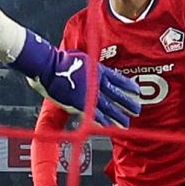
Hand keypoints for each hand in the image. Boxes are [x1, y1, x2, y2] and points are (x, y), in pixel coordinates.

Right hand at [10, 30, 142, 126]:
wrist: (47, 65)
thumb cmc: (57, 60)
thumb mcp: (79, 58)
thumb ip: (87, 66)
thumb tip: (88, 68)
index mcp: (96, 69)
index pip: (116, 78)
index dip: (126, 85)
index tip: (136, 91)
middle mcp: (96, 81)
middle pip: (115, 94)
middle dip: (127, 103)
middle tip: (137, 110)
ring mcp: (89, 93)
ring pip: (108, 107)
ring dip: (118, 115)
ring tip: (126, 123)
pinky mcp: (81, 103)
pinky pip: (95, 115)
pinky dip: (103, 121)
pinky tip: (111, 127)